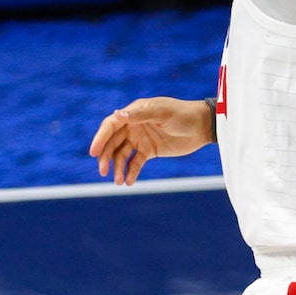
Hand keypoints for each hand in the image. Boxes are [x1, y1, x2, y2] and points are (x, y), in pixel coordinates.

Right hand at [89, 97, 214, 185]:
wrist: (202, 126)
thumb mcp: (162, 113)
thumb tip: (116, 115)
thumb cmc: (182, 114)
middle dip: (106, 157)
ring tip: (119, 181)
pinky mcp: (149, 150)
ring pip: (122, 154)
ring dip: (118, 168)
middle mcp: (133, 125)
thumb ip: (140, 114)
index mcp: (133, 113)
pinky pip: (136, 162)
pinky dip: (131, 172)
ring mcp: (141, 138)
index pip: (111, 125)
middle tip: (103, 172)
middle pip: (112, 142)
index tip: (93, 152)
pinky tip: (129, 182)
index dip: (100, 138)